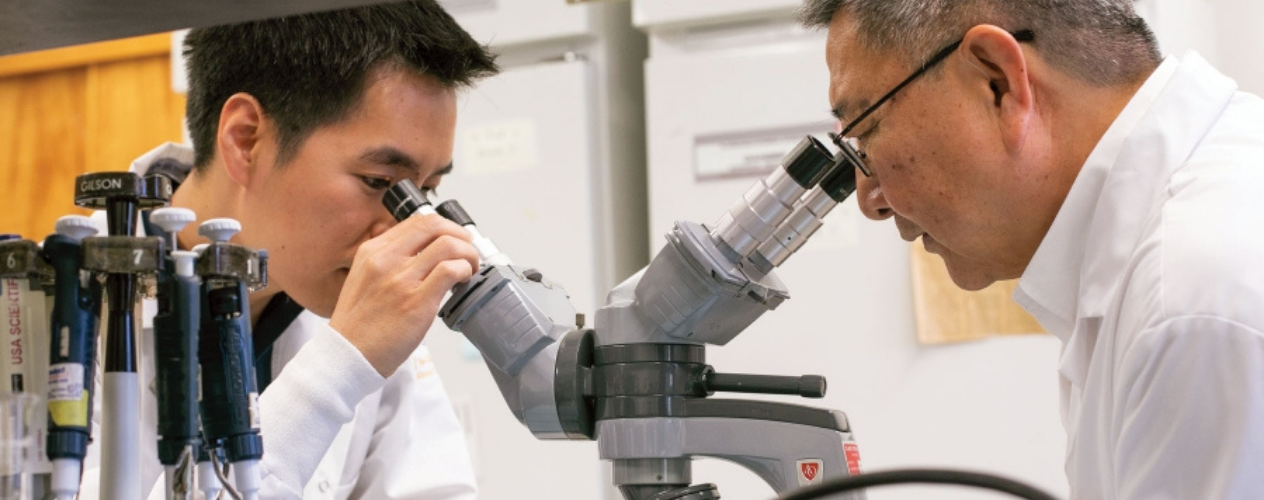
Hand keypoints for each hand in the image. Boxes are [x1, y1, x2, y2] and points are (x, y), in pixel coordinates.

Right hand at [329, 214, 478, 376]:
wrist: (347, 356)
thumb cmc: (358, 326)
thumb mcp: (363, 279)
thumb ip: (387, 263)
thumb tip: (422, 253)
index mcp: (372, 251)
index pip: (417, 221)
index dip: (444, 227)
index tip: (453, 239)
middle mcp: (385, 260)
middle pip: (435, 225)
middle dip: (460, 234)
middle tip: (468, 250)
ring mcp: (401, 280)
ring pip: (448, 245)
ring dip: (468, 254)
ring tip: (468, 269)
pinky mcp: (416, 302)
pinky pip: (451, 270)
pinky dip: (464, 270)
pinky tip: (462, 281)